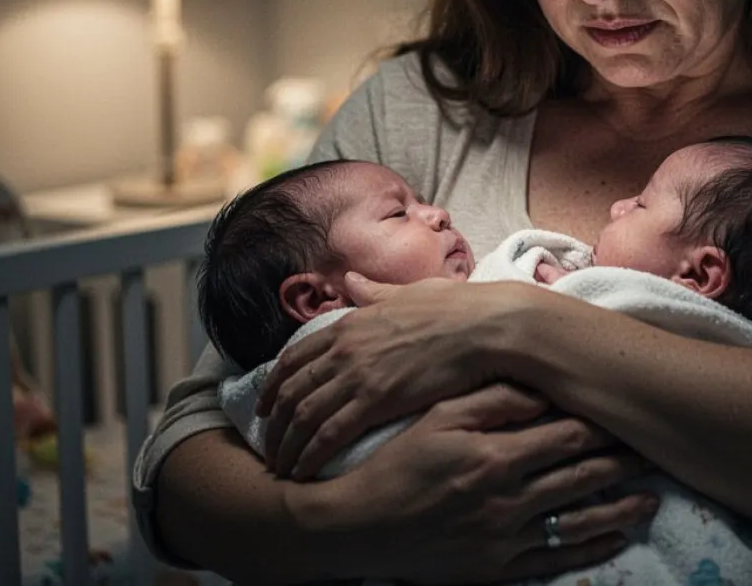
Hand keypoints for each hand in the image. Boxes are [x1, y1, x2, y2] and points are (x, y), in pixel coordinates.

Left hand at [257, 274, 533, 478]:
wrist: (485, 327)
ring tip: (281, 466)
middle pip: (291, 390)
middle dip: (273, 422)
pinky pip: (329, 434)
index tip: (265, 406)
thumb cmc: (456, 308)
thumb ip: (375, 292)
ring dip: (287, 445)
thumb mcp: (408, 293)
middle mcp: (345, 348)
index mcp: (351, 323)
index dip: (274, 385)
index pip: (295, 357)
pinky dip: (309, 455)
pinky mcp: (376, 400)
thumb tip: (352, 280)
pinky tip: (304, 471)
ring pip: (303, 416)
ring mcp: (358, 374)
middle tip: (268, 445)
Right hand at [306, 383, 658, 582]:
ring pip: (577, 521)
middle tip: (656, 450)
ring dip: (619, 508)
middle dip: (622, 462)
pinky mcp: (498, 568)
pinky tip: (617, 537)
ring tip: (652, 498)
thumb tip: (538, 389)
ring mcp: (505, 539)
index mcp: (495, 457)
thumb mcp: (436, 419)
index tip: (629, 411)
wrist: (358, 529)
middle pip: (581, 476)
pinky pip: (557, 559)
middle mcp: (507, 500)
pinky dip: (592, 547)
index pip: (566, 435)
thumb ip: (490, 402)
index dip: (603, 423)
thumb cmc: (397, 464)